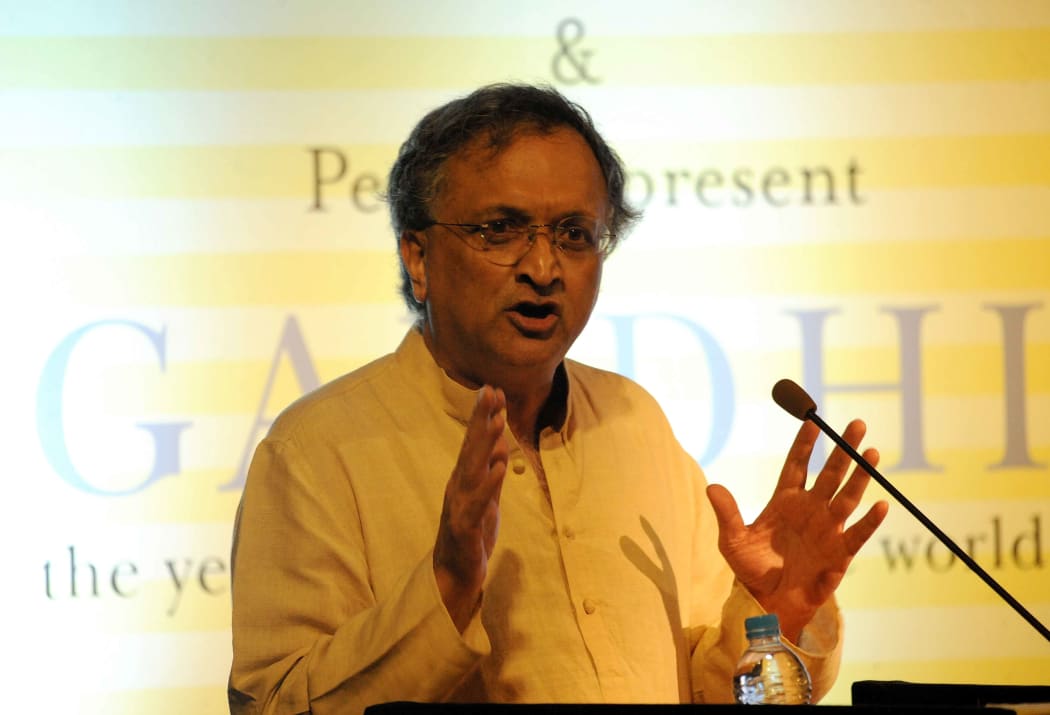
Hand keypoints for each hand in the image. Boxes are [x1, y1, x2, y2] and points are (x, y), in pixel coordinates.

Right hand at [433, 385, 508, 630]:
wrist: (456, 574)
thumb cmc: (471, 534)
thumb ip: (493, 471)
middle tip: (491, 391)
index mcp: (465, 479)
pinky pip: (479, 502)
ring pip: (473, 469)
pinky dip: (489, 483)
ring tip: (497, 421)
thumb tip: (502, 442)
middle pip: (471, 448)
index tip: (493, 389)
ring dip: (485, 444)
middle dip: (481, 419)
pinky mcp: (465, 526)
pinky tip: (502, 466)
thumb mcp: (488, 498)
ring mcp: (460, 505)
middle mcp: (459, 486)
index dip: (483, 416)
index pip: (475, 442)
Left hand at [706, 419, 888, 641]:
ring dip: (860, 476)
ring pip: (846, 497)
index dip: (805, 444)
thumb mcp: (733, 540)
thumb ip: (727, 514)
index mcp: (785, 501)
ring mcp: (827, 530)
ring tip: (871, 452)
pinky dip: (869, 521)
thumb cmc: (752, 568)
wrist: (768, 602)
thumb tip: (712, 487)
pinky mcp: (839, 554)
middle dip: (843, 449)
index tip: (812, 420)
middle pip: (829, 473)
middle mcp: (810, 510)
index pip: (797, 465)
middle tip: (858, 424)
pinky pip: (857, 534)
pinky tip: (880, 505)